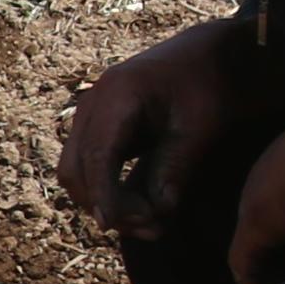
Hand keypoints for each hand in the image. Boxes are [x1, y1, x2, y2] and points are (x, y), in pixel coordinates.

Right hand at [57, 22, 256, 239]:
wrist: (209, 56)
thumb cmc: (208, 85)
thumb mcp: (200, 128)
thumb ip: (175, 168)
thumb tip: (156, 214)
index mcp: (118, 94)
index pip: (97, 155)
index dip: (103, 195)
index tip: (115, 225)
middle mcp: (93, 103)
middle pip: (75, 169)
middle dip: (104, 205)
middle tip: (151, 227)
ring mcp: (90, 114)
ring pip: (75, 171)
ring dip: (102, 201)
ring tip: (148, 220)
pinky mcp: (98, 126)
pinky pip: (86, 165)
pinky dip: (104, 189)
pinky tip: (138, 204)